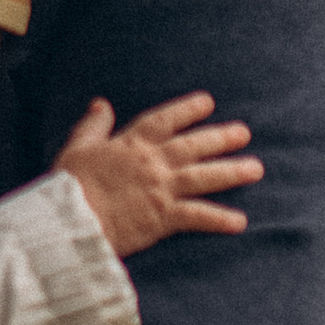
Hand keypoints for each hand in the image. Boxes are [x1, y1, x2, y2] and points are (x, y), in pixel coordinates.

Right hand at [57, 93, 261, 254]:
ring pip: (204, 176)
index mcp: (131, 143)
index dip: (188, 109)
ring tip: (255, 169)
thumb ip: (93, 125)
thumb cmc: (68, 185)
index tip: (208, 102)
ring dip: (232, 172)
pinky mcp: (163, 216)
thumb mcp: (77, 147)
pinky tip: (240, 221)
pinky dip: (220, 219)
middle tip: (244, 133)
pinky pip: (198, 215)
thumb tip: (101, 103)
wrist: (70, 219)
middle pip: (194, 145)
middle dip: (221, 138)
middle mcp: (152, 162)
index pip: (165, 120)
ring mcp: (161, 188)